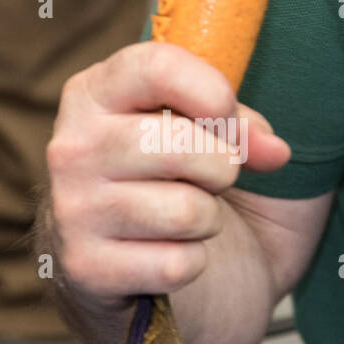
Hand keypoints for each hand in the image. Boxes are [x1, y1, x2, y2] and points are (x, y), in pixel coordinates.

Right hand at [46, 42, 290, 306]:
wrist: (138, 277)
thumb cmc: (180, 185)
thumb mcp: (212, 134)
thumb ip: (240, 125)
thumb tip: (272, 151)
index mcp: (92, 96)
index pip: (157, 67)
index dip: (214, 95)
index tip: (227, 121)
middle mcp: (70, 149)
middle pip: (179, 143)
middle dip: (221, 168)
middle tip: (208, 181)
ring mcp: (71, 212)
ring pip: (186, 210)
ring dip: (206, 222)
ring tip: (182, 221)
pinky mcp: (85, 269)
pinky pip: (177, 264)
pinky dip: (190, 266)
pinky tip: (163, 257)